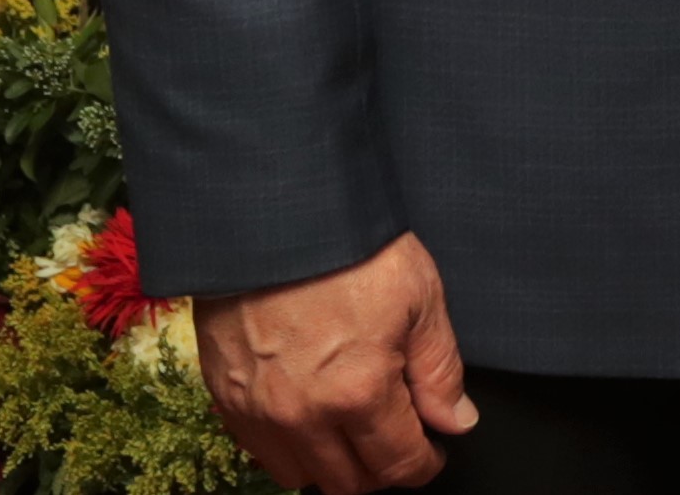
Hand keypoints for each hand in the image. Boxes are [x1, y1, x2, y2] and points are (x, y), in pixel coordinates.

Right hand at [197, 232, 476, 493]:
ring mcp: (258, 409)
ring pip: (301, 475)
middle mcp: (304, 414)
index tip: (432, 452)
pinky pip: (259, 450)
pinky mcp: (225, 394)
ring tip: (350, 427)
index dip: (424, 464)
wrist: (271, 211)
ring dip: (332, 463)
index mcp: (359, 392)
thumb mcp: (419, 297)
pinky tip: (308, 412)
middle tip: (396, 437)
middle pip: (349, 482)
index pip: (398, 465)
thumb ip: (439, 369)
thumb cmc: (348, 245)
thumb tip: (455, 420)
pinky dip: (288, 445)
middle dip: (381, 468)